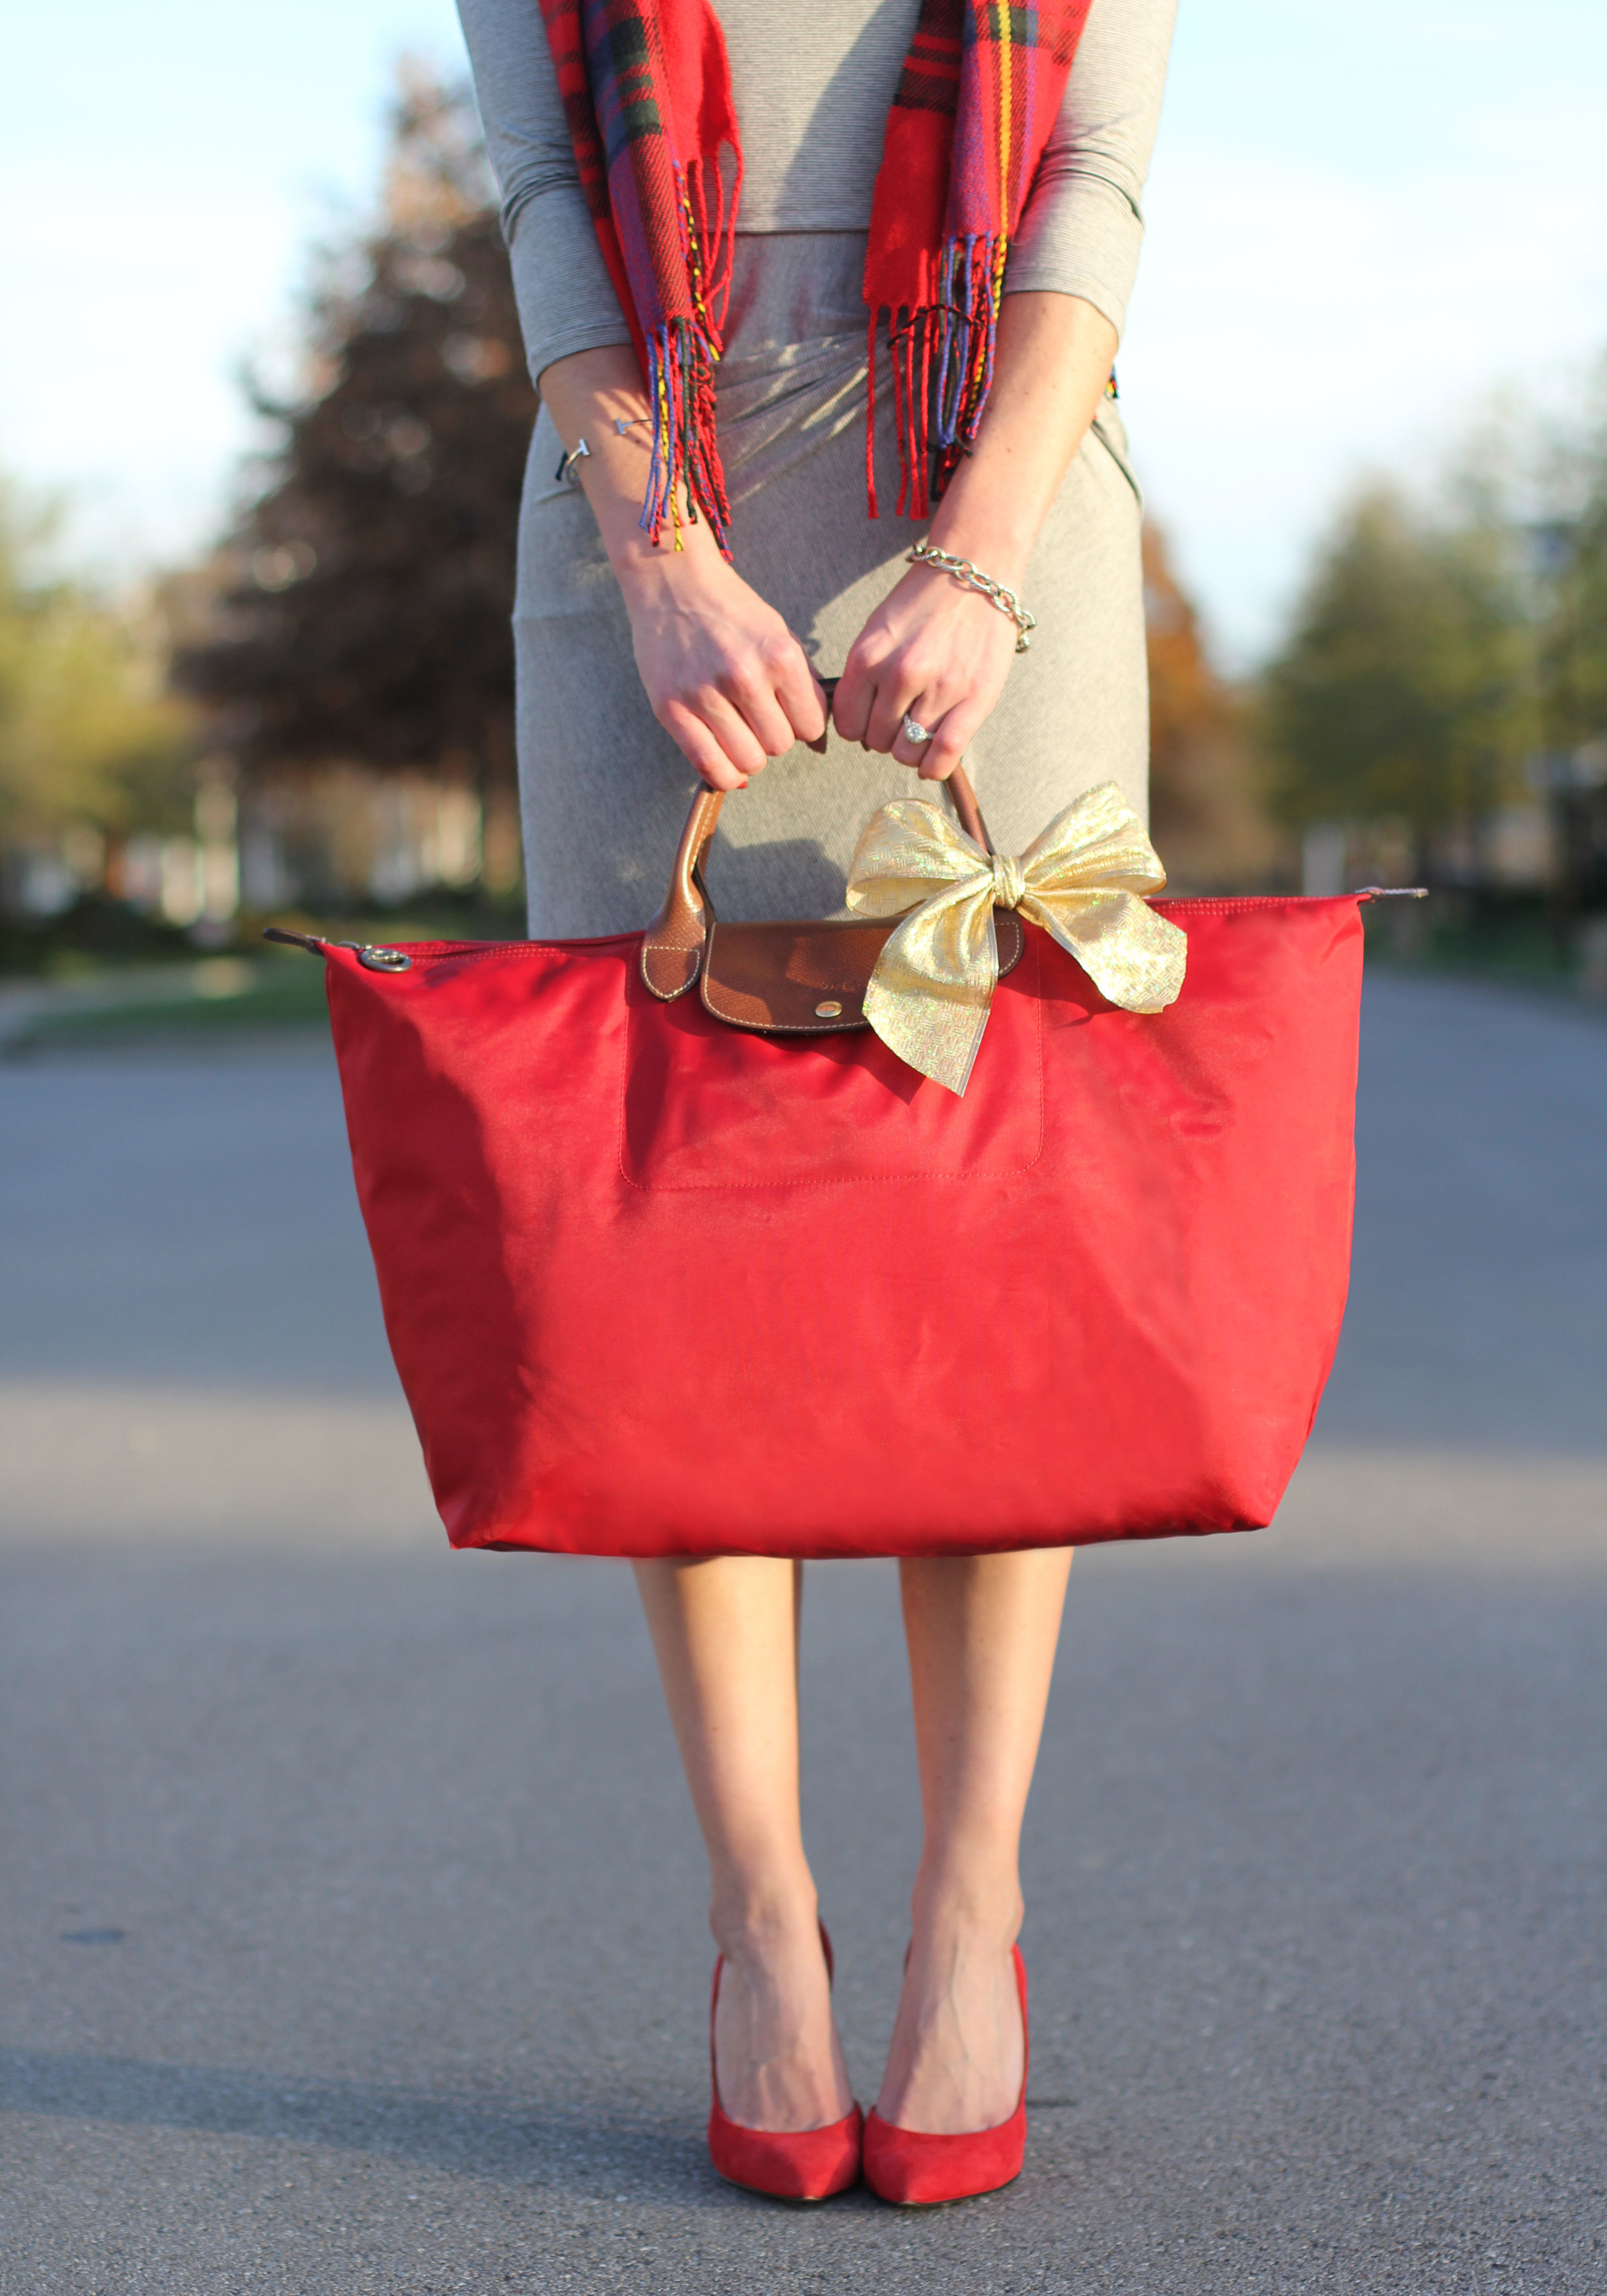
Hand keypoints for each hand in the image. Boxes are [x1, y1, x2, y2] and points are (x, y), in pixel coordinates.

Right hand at [620, 548, 825, 791]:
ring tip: (738, 731)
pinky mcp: (672, 709)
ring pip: (749, 761)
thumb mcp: (779, 634)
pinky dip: (724, 773)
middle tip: (757, 718)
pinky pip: (710, 765)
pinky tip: (725, 759)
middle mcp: (745, 677)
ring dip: (749, 754)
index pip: (811, 725)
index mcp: (780, 656)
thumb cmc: (729, 610)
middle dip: (774, 737)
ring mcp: (705, 694)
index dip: (801, 724)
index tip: (787, 714)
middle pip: (780, 746)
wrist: (673, 583)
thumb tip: (817, 739)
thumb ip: (801, 683)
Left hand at [831, 559, 1018, 781]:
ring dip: (910, 749)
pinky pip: (944, 754)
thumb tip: (855, 723)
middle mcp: (900, 673)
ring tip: (920, 729)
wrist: (976, 570)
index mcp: (868, 656)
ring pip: (907, 751)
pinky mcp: (974, 698)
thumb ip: (862, 674)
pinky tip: (932, 760)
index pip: (847, 723)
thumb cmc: (925, 601)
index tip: (871, 720)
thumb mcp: (878, 630)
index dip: (858, 728)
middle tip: (902, 718)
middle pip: (876, 740)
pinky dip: (933, 767)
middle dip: (885, 735)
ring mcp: (939, 687)